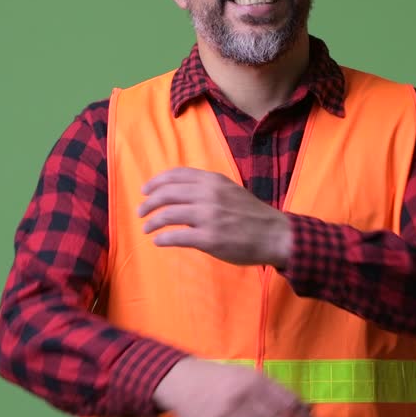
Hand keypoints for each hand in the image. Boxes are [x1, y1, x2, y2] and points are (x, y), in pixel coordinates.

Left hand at [139, 167, 291, 266]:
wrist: (274, 234)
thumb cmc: (251, 214)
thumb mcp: (230, 190)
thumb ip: (207, 189)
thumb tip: (179, 194)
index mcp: (213, 180)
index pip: (176, 175)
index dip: (156, 182)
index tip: (145, 191)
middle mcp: (208, 194)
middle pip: (166, 194)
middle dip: (148, 203)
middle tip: (141, 212)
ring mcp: (208, 217)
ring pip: (167, 215)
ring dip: (152, 222)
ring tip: (146, 228)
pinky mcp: (209, 239)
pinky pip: (176, 237)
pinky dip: (162, 238)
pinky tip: (159, 241)